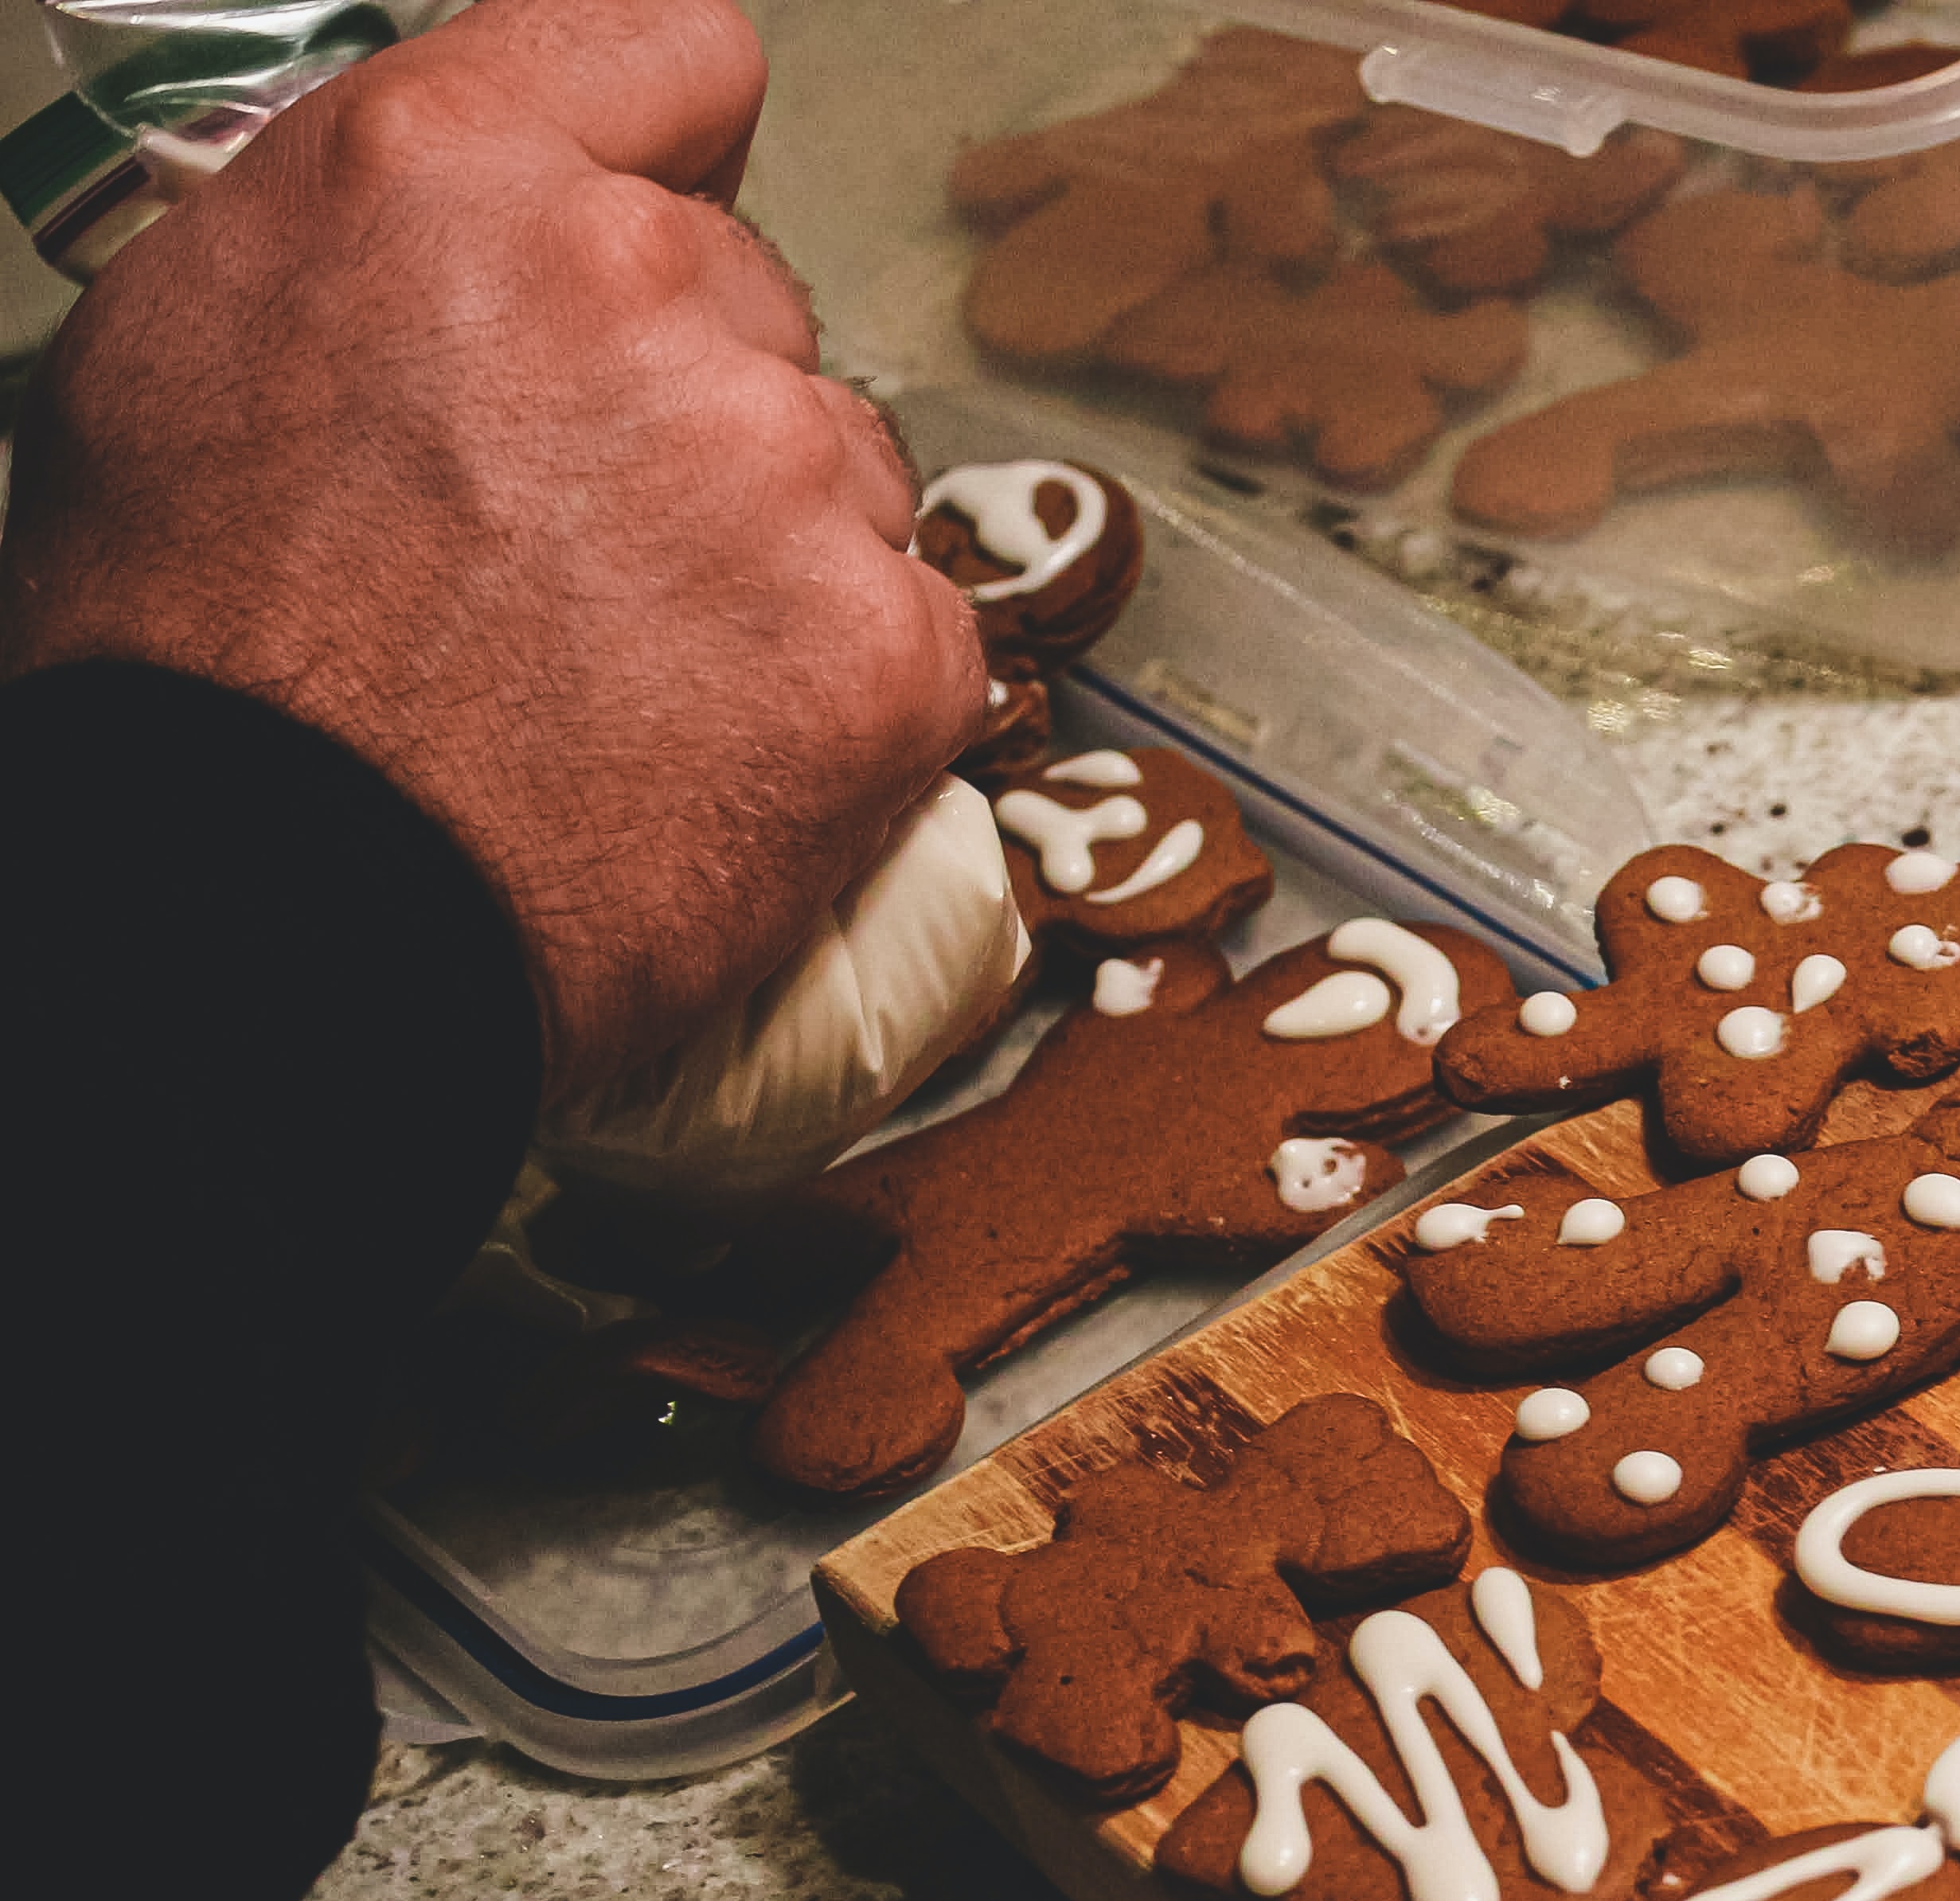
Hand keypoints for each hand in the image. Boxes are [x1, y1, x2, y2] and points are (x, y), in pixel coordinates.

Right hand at [0, 0, 984, 1098]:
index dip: (676, 155)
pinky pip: (915, 634)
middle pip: (752, 308)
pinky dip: (845, 702)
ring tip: (617, 683)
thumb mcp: (200, 345)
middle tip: (568, 559)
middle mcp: (637, 281)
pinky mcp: (888, 643)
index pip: (676, 58)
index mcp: (448, 173)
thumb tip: (487, 231)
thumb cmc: (207, 666)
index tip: (671, 218)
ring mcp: (782, 464)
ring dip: (768, 562)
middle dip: (688, 415)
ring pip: (838, 475)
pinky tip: (712, 760)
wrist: (278, 912)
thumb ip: (388, 240)